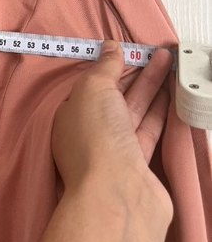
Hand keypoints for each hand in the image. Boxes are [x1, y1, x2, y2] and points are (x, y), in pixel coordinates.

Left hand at [51, 40, 173, 225]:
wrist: (116, 193)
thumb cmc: (95, 137)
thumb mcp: (92, 90)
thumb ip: (104, 68)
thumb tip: (110, 47)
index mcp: (70, 116)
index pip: (91, 86)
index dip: (111, 67)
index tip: (131, 50)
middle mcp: (90, 133)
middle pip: (117, 97)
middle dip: (138, 73)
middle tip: (162, 53)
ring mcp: (115, 150)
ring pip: (136, 111)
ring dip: (153, 88)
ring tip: (170, 65)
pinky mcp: (138, 163)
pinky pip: (149, 129)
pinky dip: (160, 111)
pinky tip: (171, 96)